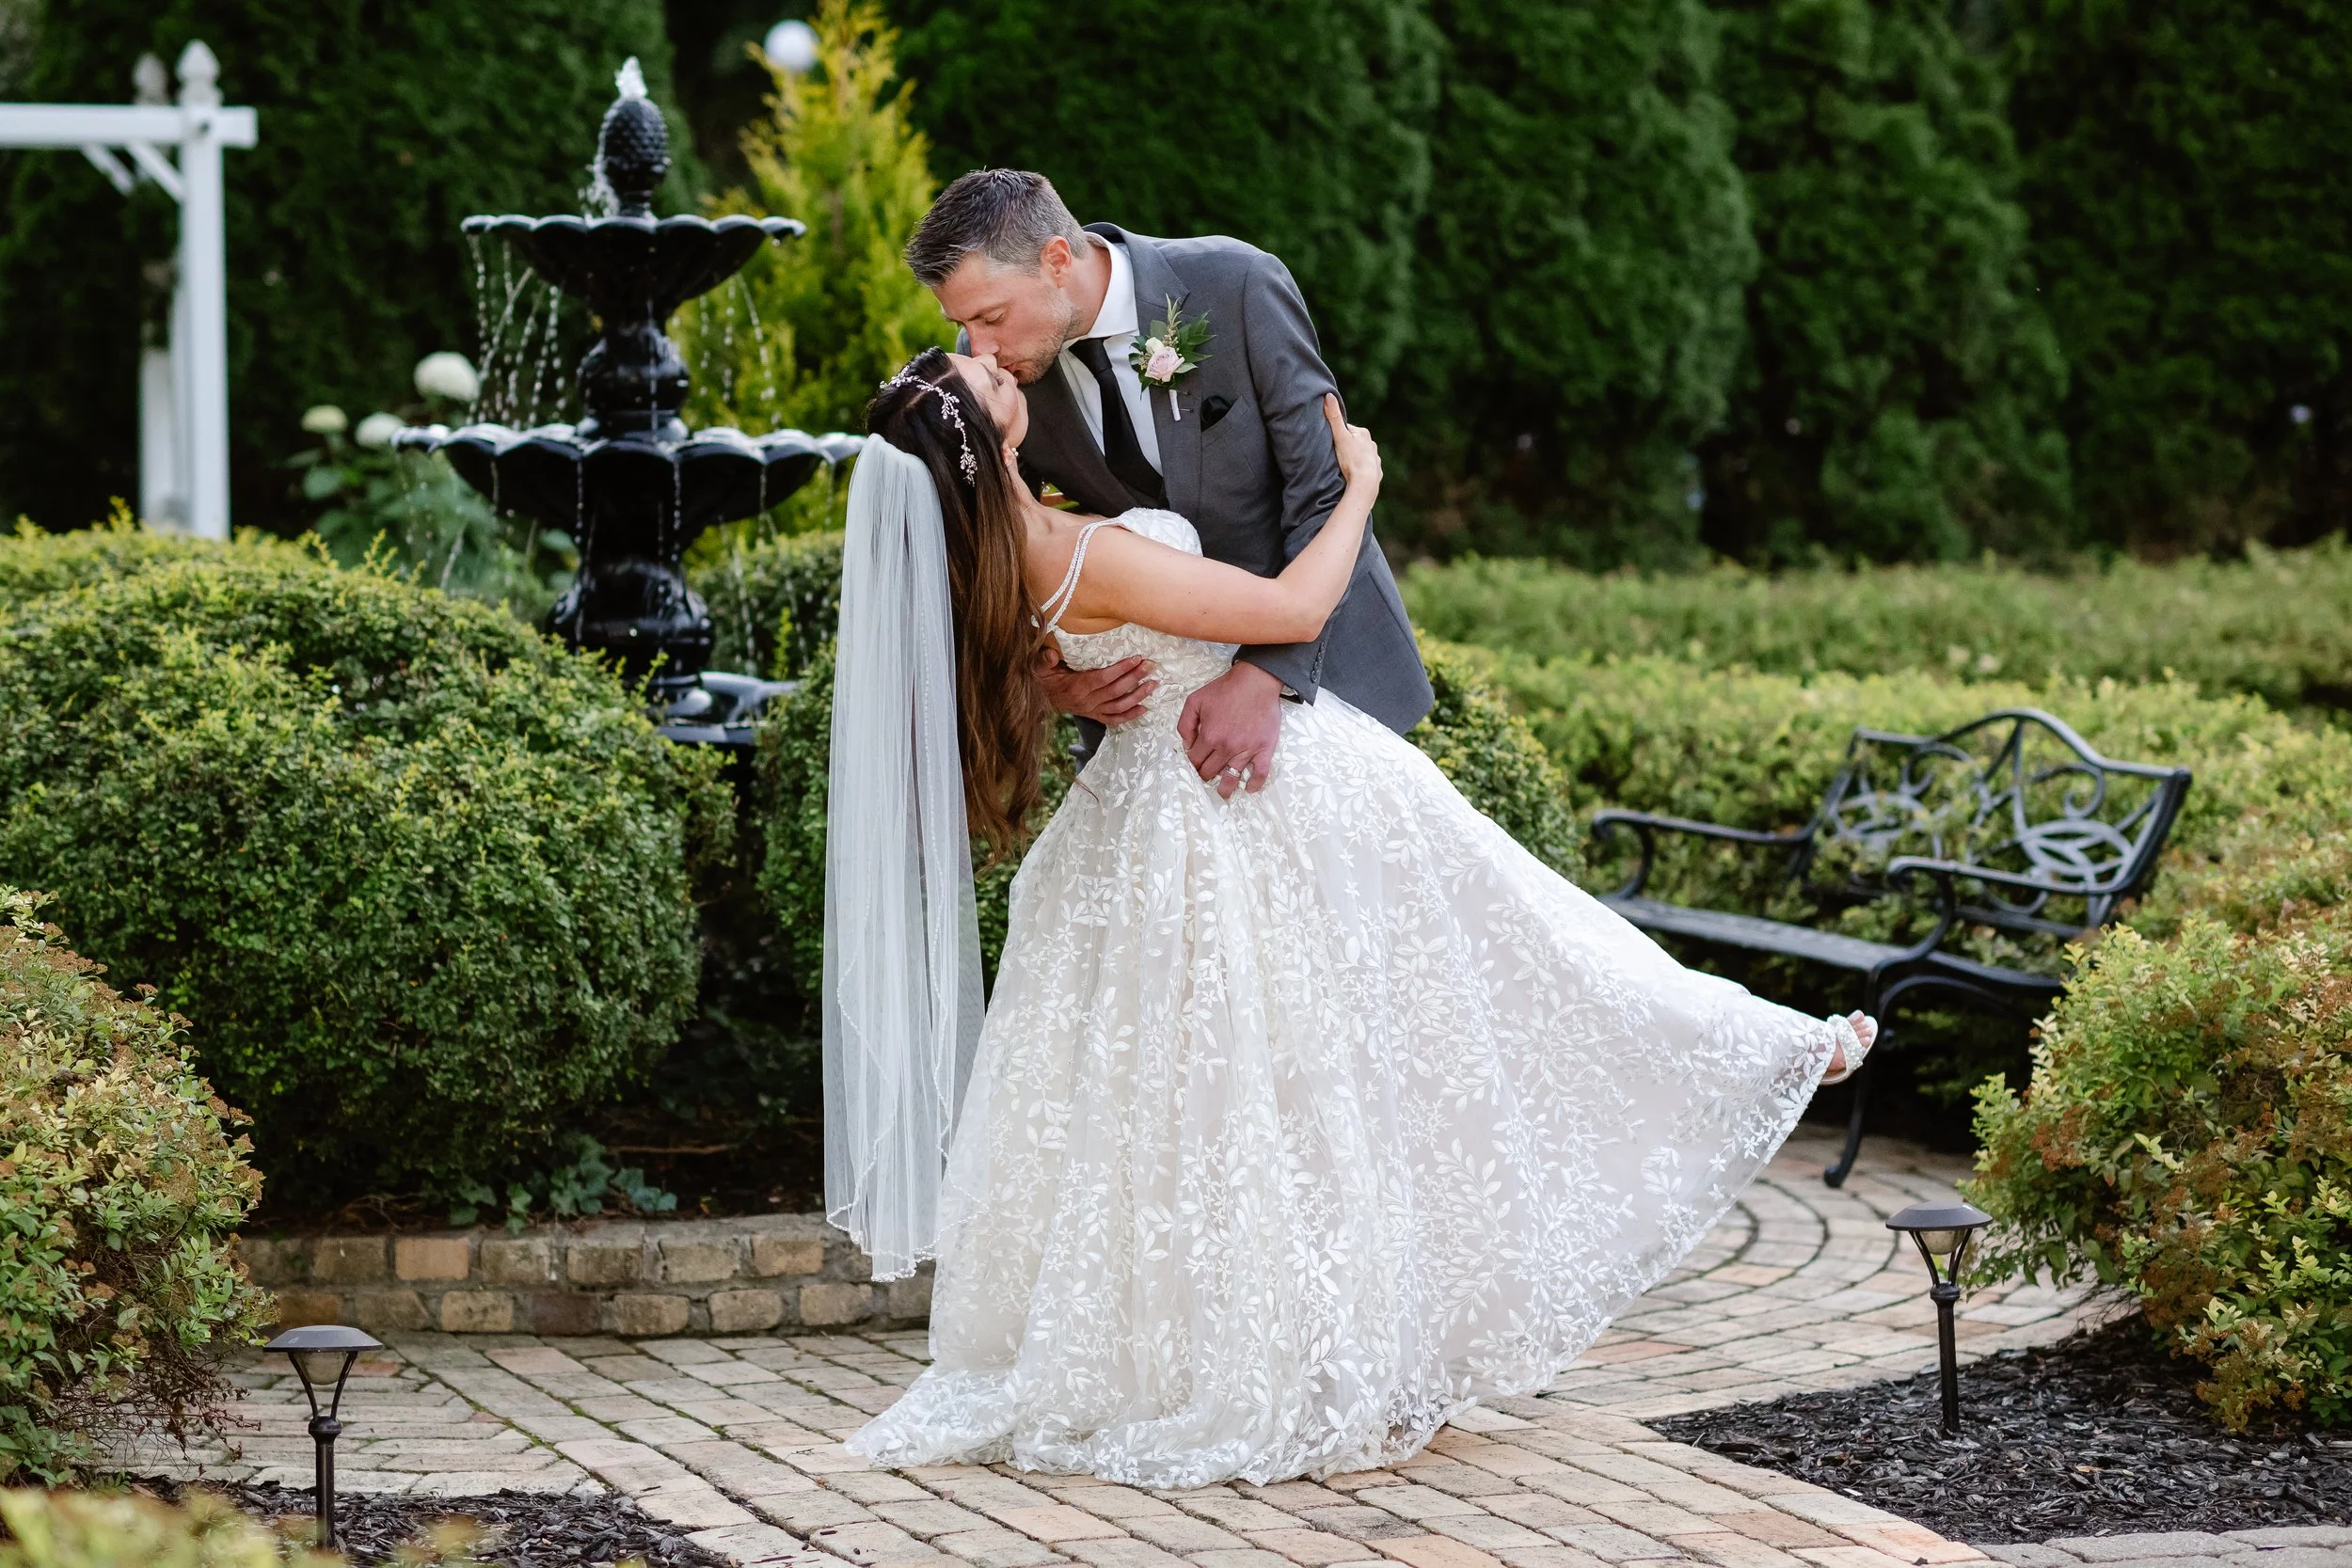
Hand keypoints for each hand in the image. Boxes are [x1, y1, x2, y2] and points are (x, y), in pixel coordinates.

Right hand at [1038, 646, 1155, 726]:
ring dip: (1138, 696)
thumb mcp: (1040, 667)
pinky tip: (1145, 708)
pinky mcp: (1095, 716)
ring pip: (1119, 706)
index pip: (1102, 678)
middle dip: (1134, 678)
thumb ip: (1045, 660)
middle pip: (1115, 691)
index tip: (1135, 658)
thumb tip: (1051, 655)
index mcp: (1076, 687)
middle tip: (1150, 665)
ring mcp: (1092, 710)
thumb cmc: (1045, 678)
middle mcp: (1086, 701)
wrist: (1042, 697)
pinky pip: (1115, 719)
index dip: (1120, 669)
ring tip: (1153, 684)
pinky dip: (1130, 716)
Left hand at [1178, 661, 1284, 798]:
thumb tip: (1186, 744)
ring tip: (1222, 793)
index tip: (1194, 762)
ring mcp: (1247, 750)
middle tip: (1205, 774)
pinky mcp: (1264, 749)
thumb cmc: (1225, 689)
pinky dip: (1254, 784)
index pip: (1194, 760)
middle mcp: (1227, 747)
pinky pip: (1260, 773)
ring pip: (1231, 778)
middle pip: (1210, 771)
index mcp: (1209, 736)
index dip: (1191, 762)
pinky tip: (1249, 789)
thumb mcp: (1195, 700)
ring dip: (1224, 788)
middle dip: (1204, 774)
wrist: (1255, 681)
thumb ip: (1185, 724)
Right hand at [1323, 394, 1379, 493]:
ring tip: (1344, 466)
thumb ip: (1334, 417)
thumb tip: (1328, 395)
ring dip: (1353, 458)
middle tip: (1335, 455)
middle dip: (1345, 446)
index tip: (1330, 442)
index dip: (1337, 435)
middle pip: (1354, 442)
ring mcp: (1375, 458)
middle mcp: (1372, 444)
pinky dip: (1360, 470)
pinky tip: (1354, 475)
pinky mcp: (1376, 472)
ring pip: (1361, 455)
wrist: (1365, 483)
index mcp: (1363, 433)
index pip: (1347, 430)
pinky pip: (1366, 468)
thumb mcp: (1340, 436)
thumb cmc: (1351, 459)